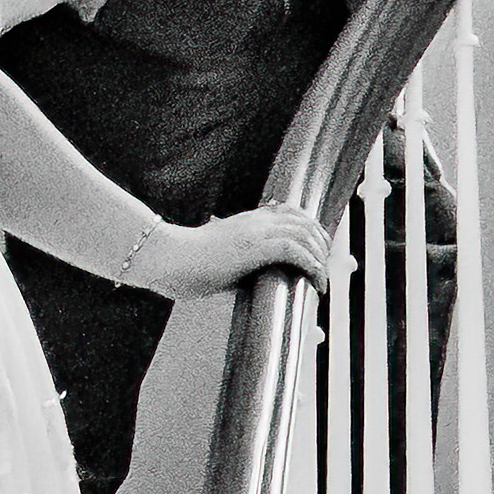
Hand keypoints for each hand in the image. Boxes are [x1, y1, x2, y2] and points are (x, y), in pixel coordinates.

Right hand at [149, 198, 331, 296]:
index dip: (310, 228)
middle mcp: (255, 222)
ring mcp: (255, 233)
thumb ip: (236, 260)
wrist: (166, 257)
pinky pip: (294, 250)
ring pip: (304, 234)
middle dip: (322, 244)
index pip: (290, 212)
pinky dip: (312, 265)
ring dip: (320, 257)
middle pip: (304, 222)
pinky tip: (316, 280)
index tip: (319, 249)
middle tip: (327, 267)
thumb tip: (244, 277)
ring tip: (322, 279)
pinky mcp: (253, 248)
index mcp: (247, 221)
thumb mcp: (217, 256)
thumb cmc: (184, 262)